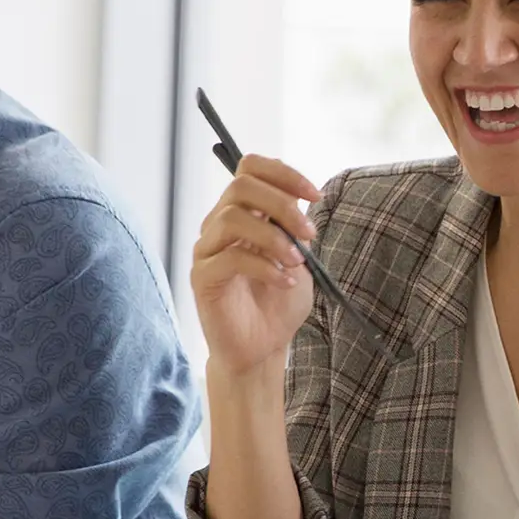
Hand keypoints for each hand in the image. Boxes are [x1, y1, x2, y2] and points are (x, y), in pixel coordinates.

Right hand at [188, 156, 322, 375]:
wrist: (262, 349)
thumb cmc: (278, 303)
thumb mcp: (300, 257)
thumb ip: (296, 226)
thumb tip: (303, 197)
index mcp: (245, 213)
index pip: (251, 169)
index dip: (283, 174)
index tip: (316, 196)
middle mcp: (220, 224)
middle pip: (241, 185)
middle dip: (282, 204)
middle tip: (309, 234)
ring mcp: (207, 249)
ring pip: (232, 217)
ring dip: (274, 237)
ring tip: (296, 263)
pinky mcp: (202, 277)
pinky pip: (230, 258)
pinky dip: (265, 266)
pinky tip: (284, 281)